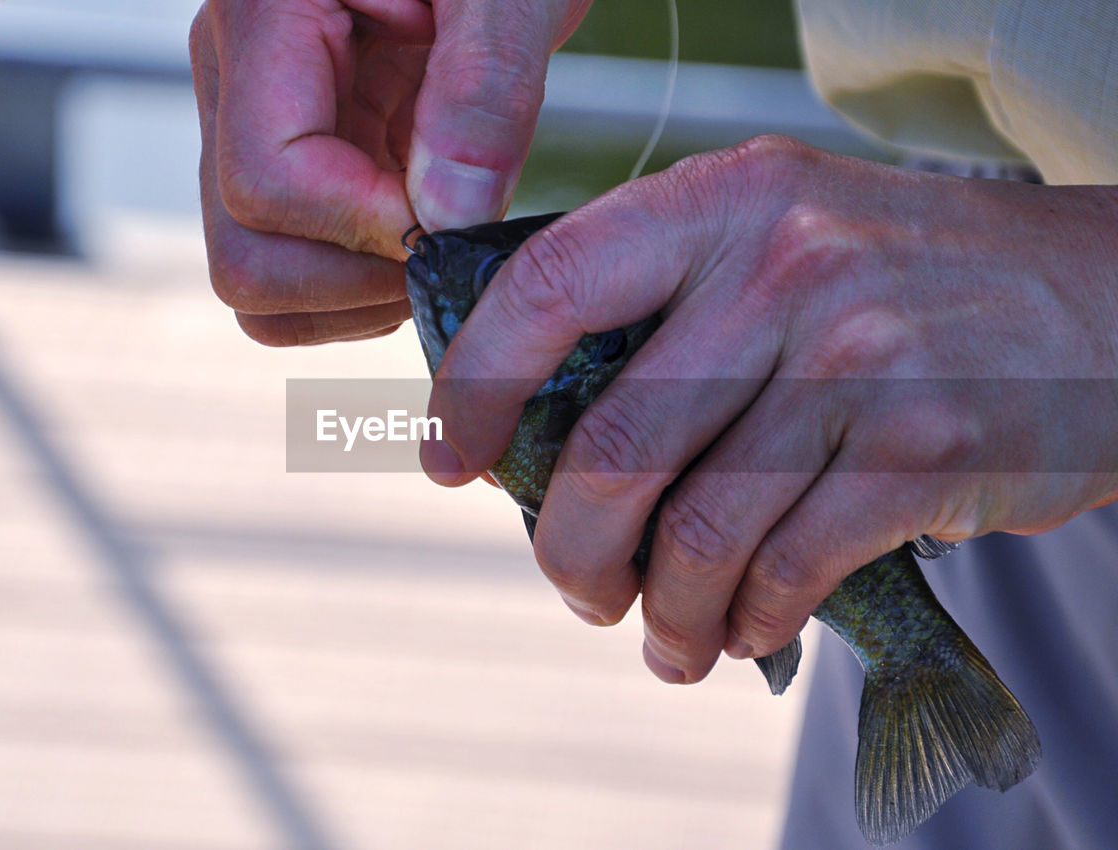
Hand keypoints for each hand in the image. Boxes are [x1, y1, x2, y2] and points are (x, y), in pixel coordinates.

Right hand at [190, 0, 590, 344]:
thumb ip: (484, 87)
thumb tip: (448, 217)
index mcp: (266, 15)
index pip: (268, 183)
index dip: (368, 226)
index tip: (455, 209)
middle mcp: (234, 80)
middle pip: (245, 258)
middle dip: (359, 281)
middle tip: (448, 243)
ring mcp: (252, 128)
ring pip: (258, 281)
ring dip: (358, 296)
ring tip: (437, 239)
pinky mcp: (288, 162)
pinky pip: (294, 268)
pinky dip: (362, 286)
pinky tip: (423, 234)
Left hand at [420, 135, 1117, 682]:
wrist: (1102, 302)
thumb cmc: (905, 280)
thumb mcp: (780, 234)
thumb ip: (666, 305)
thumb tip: (534, 428)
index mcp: (722, 201)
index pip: (548, 284)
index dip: (475, 383)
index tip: (450, 457)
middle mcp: (785, 267)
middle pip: (612, 445)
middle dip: (569, 549)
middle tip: (575, 587)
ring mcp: (859, 359)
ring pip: (699, 530)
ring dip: (661, 611)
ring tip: (664, 638)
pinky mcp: (922, 452)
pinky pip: (787, 569)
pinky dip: (749, 620)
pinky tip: (745, 630)